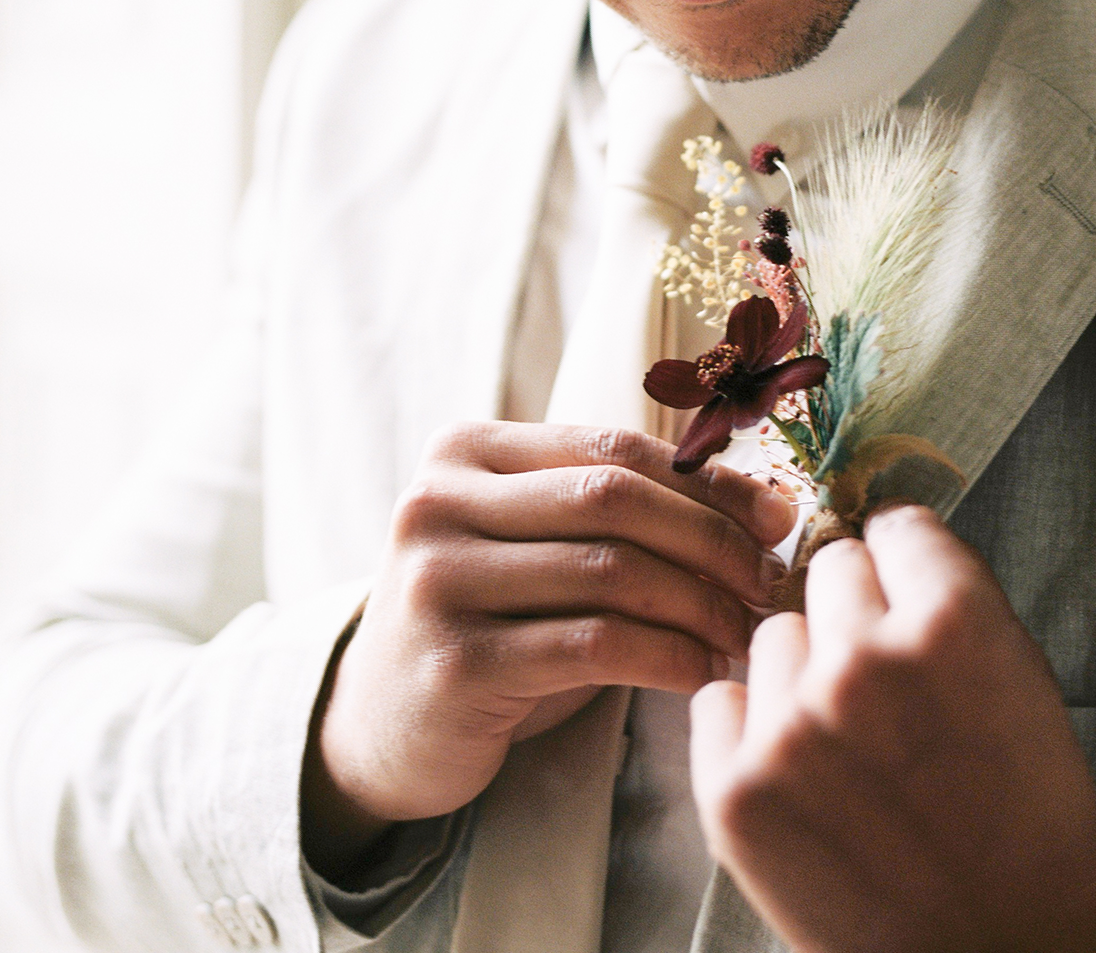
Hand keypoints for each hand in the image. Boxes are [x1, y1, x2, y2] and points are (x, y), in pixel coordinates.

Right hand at [302, 421, 794, 875]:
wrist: (386, 721)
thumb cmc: (488, 622)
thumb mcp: (527, 544)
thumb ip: (607, 508)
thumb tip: (767, 502)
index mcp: (460, 452)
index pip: (609, 444)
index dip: (708, 481)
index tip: (779, 521)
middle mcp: (435, 502)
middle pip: (613, 499)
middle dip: (713, 540)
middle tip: (771, 584)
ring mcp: (439, 580)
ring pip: (611, 571)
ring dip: (703, 605)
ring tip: (747, 636)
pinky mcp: (459, 661)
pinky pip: (597, 646)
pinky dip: (671, 658)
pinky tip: (705, 675)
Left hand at [689, 503, 1095, 952]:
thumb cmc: (1026, 830)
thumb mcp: (1019, 690)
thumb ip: (946, 609)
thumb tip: (878, 539)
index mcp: (956, 628)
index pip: (892, 529)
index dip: (902, 565)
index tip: (901, 588)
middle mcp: (864, 664)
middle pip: (825, 571)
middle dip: (852, 615)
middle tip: (882, 685)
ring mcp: (791, 727)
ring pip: (770, 637)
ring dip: (800, 675)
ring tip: (854, 749)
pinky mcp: (734, 787)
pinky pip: (719, 701)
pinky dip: (750, 732)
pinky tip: (804, 781)